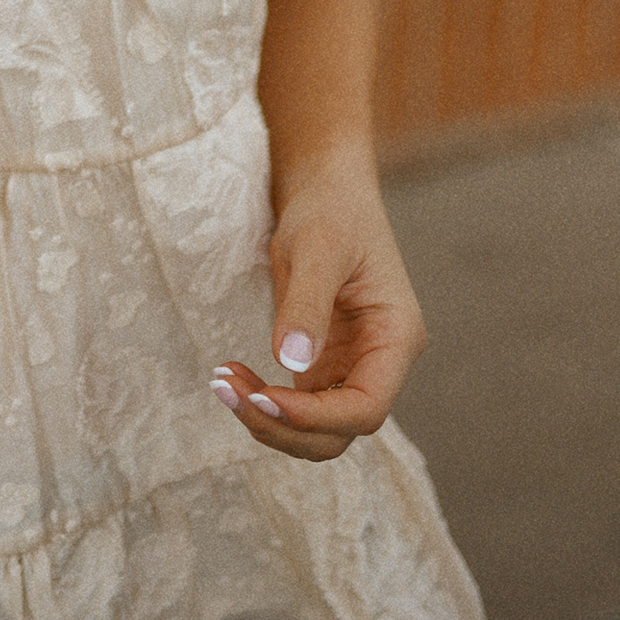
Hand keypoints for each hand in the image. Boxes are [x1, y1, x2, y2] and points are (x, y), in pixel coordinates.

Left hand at [210, 156, 427, 462]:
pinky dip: (264, 402)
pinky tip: (232, 376)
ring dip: (268, 419)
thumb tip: (293, 363)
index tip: (263, 398)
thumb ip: (307, 306)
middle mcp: (380, 361)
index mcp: (396, 337)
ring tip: (223, 382)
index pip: (366, 407)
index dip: (316, 417)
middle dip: (283, 424)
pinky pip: (297, 406)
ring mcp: (352, 366)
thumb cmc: (331, 209)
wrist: (325, 188)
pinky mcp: (324, 364)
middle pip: (339, 430)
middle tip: (229, 390)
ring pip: (317, 429)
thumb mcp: (318, 248)